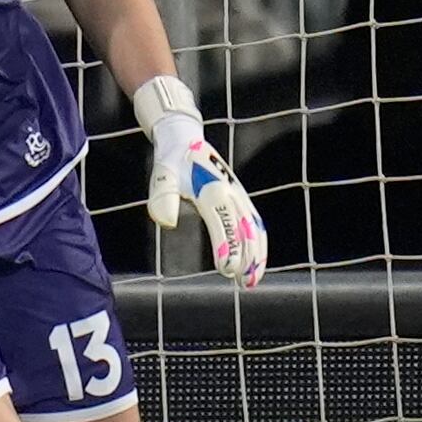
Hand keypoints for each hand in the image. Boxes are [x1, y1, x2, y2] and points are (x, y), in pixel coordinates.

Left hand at [137, 77, 265, 287]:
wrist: (184, 138)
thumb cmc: (171, 161)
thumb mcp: (162, 176)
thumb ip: (163, 197)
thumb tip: (166, 221)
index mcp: (212, 190)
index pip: (224, 224)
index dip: (228, 247)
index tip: (227, 269)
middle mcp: (231, 192)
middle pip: (245, 229)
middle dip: (247, 257)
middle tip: (242, 283)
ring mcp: (238, 193)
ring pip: (254, 227)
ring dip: (258, 253)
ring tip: (252, 279)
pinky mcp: (240, 196)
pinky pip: (254, 221)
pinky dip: (259, 241)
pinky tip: (257, 260)